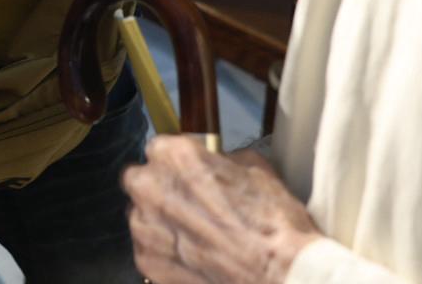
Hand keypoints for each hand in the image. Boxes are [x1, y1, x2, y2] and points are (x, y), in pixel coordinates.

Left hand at [124, 136, 321, 283]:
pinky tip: (193, 259)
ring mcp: (143, 227)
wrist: (280, 275)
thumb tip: (211, 163)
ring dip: (160, 223)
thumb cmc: (271, 221)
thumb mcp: (254, 169)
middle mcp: (149, 187)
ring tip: (194, 237)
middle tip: (189, 206)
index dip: (177, 164)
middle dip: (160, 190)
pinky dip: (165, 253)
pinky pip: (148, 250)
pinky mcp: (146, 262)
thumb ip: (219, 160)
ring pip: (142, 217)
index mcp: (172, 155)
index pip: (160, 149)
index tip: (189, 175)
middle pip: (141, 181)